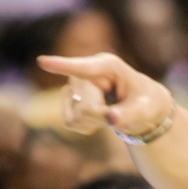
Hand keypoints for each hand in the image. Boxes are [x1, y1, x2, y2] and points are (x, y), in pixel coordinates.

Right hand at [37, 53, 171, 137]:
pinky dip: (88, 126)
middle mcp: (86, 72)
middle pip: (85, 107)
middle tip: (118, 114)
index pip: (84, 68)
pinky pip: (70, 122)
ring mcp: (74, 84)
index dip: (62, 65)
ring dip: (95, 122)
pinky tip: (99, 117)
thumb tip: (112, 119)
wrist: (139, 106)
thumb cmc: (145, 102)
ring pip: (76, 116)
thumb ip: (129, 114)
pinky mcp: (67, 98)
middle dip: (102, 117)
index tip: (42, 61)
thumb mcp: (145, 109)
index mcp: (108, 65)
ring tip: (110, 112)